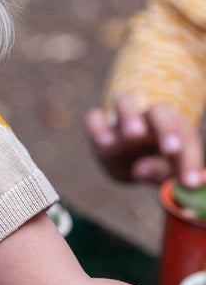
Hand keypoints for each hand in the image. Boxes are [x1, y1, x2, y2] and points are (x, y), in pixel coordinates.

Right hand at [85, 92, 203, 186]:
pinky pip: (94, 118)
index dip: (190, 160)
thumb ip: (161, 174)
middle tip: (172, 149)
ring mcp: (120, 120)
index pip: (186, 138)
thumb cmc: (155, 166)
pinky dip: (98, 127)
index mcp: (174, 128)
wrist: (128, 163)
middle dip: (167, 129)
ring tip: (134, 135)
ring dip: (130, 116)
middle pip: (159, 111)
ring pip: (124, 101)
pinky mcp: (98, 127)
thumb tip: (140, 170)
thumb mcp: (164, 175)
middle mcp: (148, 118)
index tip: (190, 183)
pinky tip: (106, 143)